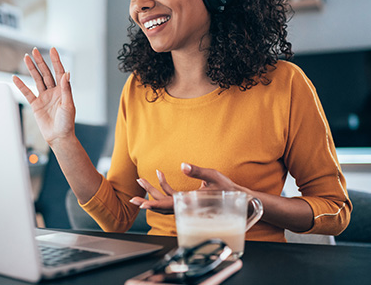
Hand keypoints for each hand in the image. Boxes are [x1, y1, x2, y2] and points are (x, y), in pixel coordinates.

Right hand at [12, 47, 74, 144]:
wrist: (59, 137)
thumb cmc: (67, 123)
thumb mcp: (68, 105)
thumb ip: (66, 89)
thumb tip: (67, 73)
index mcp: (63, 90)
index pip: (59, 72)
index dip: (56, 61)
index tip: (52, 49)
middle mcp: (53, 92)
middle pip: (46, 73)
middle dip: (40, 62)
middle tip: (34, 50)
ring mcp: (44, 97)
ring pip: (37, 80)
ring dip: (32, 69)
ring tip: (26, 57)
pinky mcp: (36, 104)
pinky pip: (27, 93)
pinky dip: (21, 85)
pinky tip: (15, 77)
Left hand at [129, 163, 245, 213]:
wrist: (237, 198)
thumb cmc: (226, 188)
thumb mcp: (213, 176)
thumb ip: (197, 171)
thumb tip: (183, 165)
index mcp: (190, 202)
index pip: (168, 205)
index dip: (154, 205)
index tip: (142, 205)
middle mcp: (185, 205)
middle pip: (161, 205)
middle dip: (146, 199)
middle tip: (132, 198)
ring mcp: (185, 203)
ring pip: (164, 200)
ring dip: (152, 191)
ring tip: (141, 179)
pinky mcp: (187, 199)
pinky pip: (171, 195)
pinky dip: (164, 185)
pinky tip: (160, 174)